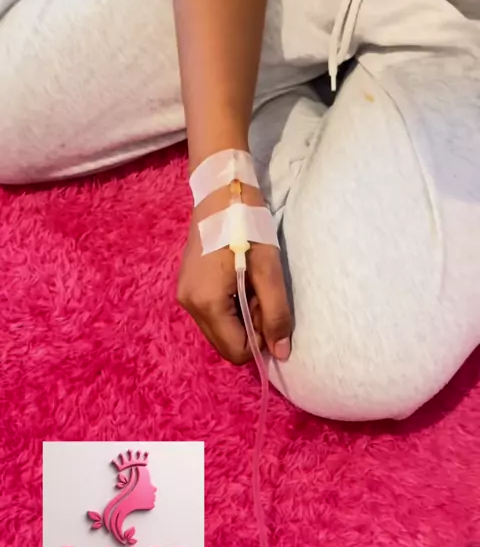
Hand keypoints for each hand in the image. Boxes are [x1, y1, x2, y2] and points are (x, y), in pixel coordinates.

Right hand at [177, 187, 291, 365]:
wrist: (222, 192)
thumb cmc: (248, 227)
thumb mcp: (269, 269)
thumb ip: (276, 314)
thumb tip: (281, 354)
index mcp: (207, 303)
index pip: (236, 350)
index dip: (260, 339)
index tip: (270, 309)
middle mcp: (189, 305)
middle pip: (225, 343)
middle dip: (250, 328)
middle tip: (261, 294)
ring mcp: (184, 296)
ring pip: (219, 329)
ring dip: (241, 317)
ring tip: (251, 284)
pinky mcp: (186, 287)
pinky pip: (212, 313)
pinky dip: (230, 306)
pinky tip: (238, 280)